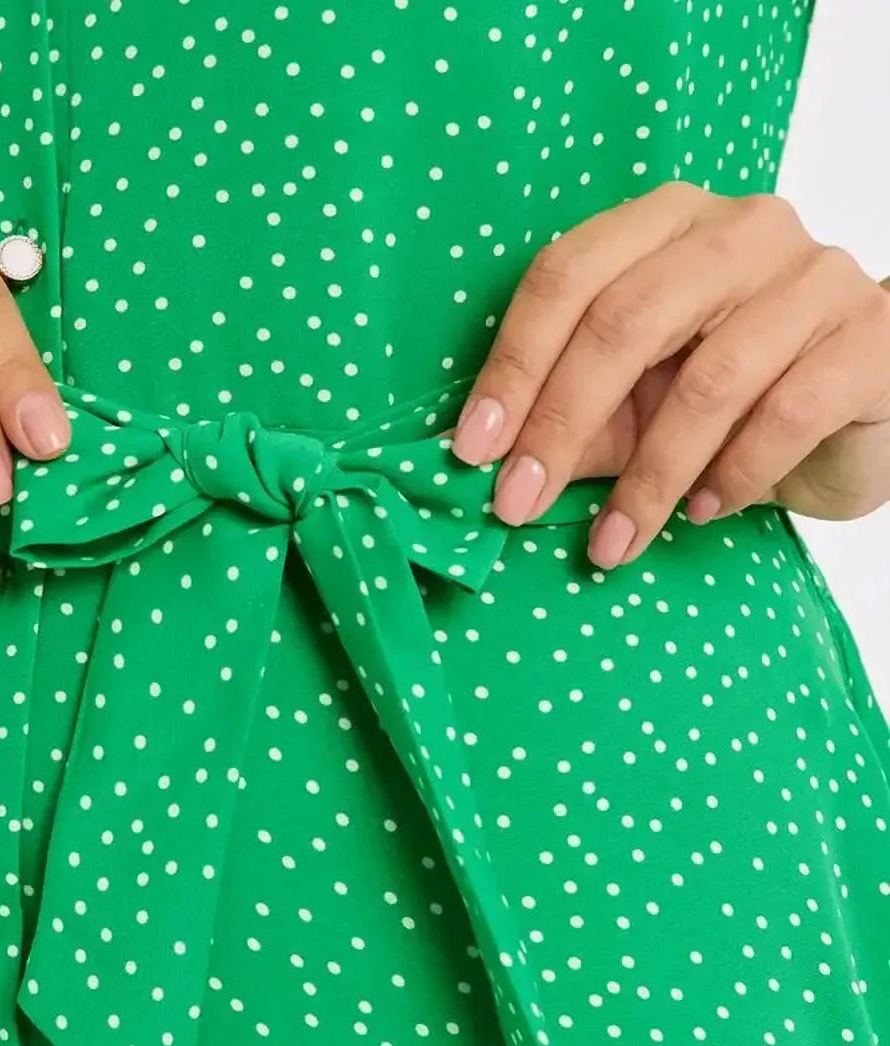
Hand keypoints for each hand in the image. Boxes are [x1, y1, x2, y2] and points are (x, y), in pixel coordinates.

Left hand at [449, 180, 889, 567]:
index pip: (569, 274)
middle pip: (626, 318)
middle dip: (561, 423)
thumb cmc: (739, 401)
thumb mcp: (641, 408)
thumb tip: (490, 465)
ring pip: (709, 379)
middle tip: (518, 506)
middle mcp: (743, 231)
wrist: (867, 412)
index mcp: (668, 224)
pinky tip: (703, 512)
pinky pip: (788, 412)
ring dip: (647, 477)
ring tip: (613, 542)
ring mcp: (816, 278)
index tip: (473, 449)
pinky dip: (734, 474)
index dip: (513, 364)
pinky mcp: (872, 339)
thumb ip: (578, 421)